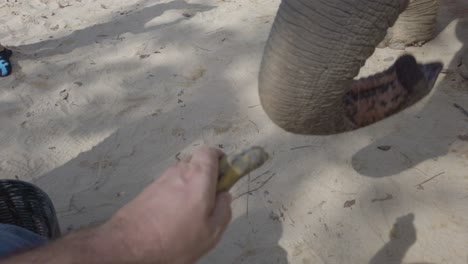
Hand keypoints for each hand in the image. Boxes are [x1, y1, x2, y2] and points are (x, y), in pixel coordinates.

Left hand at [104, 146, 231, 263]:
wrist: (130, 246)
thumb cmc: (175, 238)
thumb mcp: (212, 231)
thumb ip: (224, 209)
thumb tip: (224, 195)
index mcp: (199, 176)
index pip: (210, 152)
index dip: (220, 160)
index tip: (224, 176)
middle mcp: (179, 171)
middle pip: (196, 163)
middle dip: (205, 176)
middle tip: (207, 200)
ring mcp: (161, 179)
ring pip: (182, 175)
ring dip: (189, 187)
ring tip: (188, 213)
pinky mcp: (148, 190)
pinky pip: (169, 186)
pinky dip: (174, 195)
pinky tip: (172, 216)